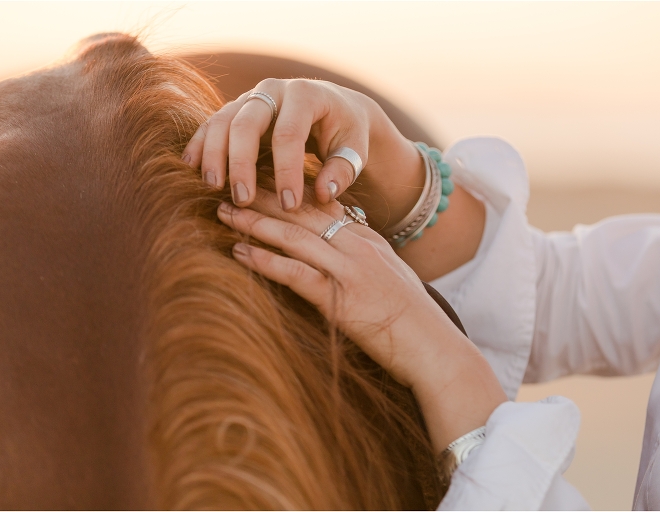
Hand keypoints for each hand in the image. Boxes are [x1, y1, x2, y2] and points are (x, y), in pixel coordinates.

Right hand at [183, 79, 423, 225]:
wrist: (334, 107)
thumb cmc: (345, 132)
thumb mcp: (354, 148)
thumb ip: (343, 170)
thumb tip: (324, 194)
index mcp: (306, 95)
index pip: (289, 134)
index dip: (287, 172)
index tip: (289, 206)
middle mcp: (273, 90)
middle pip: (247, 124)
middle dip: (242, 164)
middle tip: (243, 200)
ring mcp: (250, 97)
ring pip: (223, 122)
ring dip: (214, 155)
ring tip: (214, 187)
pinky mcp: (235, 110)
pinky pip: (212, 125)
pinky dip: (200, 145)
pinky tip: (192, 168)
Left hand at [216, 191, 505, 451]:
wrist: (434, 348)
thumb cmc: (413, 320)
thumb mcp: (390, 277)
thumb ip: (362, 257)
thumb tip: (335, 250)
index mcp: (368, 239)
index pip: (321, 205)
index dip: (286, 190)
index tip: (258, 179)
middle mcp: (357, 247)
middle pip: (302, 212)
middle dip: (262, 197)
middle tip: (228, 187)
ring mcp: (350, 270)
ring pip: (294, 236)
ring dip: (255, 223)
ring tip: (225, 213)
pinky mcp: (341, 299)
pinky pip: (296, 273)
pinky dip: (266, 260)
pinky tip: (240, 252)